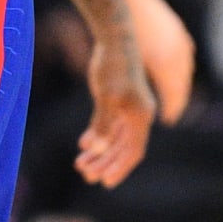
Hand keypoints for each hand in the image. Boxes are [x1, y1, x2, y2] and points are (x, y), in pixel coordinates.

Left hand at [77, 35, 155, 186]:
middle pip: (123, 148)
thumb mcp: (107, 96)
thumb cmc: (113, 66)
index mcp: (141, 117)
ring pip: (115, 139)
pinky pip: (109, 126)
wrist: (113, 39)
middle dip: (105, 163)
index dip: (120, 167)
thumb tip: (97, 148)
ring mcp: (128, 109)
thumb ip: (103, 124)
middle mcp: (138, 116)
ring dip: (100, 152)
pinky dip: (98, 136)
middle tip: (86, 175)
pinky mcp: (117, 101)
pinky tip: (83, 144)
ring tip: (80, 164)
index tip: (105, 182)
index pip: (133, 151)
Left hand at [124, 0, 194, 123]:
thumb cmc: (120, 35)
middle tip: (170, 111)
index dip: (171, 111)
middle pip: (182, 86)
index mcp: (165, 67)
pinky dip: (180, 67)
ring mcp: (181, 43)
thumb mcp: (126, 65)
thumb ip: (133, 87)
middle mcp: (178, 56)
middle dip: (177, 100)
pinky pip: (184, 56)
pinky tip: (171, 69)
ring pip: (185, 71)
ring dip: (180, 83)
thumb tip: (128, 115)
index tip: (166, 119)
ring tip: (171, 92)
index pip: (174, 99)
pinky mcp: (180, 31)